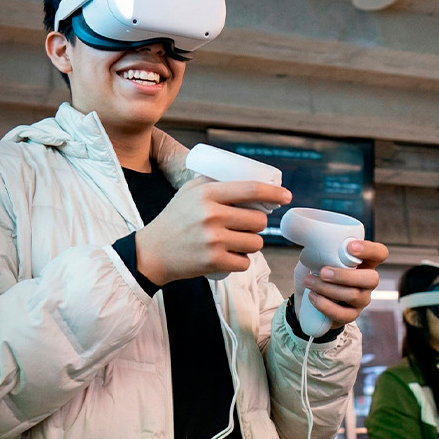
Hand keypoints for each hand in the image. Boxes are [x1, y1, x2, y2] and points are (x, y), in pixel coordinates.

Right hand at [136, 177, 291, 284]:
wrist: (152, 252)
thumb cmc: (174, 219)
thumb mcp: (188, 192)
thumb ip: (213, 181)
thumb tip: (248, 176)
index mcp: (206, 194)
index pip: (250, 189)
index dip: (273, 193)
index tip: (286, 196)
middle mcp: (211, 215)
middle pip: (258, 221)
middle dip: (256, 225)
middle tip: (242, 227)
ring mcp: (212, 239)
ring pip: (255, 243)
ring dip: (250, 245)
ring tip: (233, 242)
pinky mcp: (213, 261)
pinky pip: (245, 262)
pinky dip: (240, 261)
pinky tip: (227, 257)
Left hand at [300, 240, 388, 328]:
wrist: (305, 297)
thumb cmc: (315, 271)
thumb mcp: (316, 256)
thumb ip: (320, 248)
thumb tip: (311, 238)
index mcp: (364, 261)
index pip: (380, 253)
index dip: (369, 250)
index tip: (350, 246)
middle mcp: (367, 281)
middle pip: (372, 279)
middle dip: (345, 275)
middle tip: (323, 272)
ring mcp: (362, 299)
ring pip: (354, 295)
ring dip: (328, 289)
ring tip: (309, 282)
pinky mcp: (351, 314)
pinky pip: (343, 314)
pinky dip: (325, 305)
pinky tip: (312, 296)